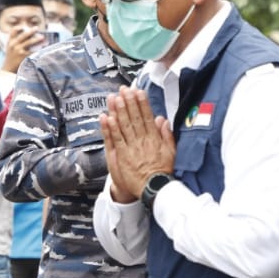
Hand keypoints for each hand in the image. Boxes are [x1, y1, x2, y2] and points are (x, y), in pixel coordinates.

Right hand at [0, 25, 43, 72]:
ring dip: (36, 39)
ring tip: (42, 38)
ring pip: (29, 42)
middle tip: (36, 28)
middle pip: (23, 35)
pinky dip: (37, 49)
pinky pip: (32, 51)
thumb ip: (15, 41)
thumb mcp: (10, 48)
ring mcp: (18, 50)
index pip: (13, 31)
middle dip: (31, 31)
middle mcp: (14, 45)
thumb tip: (28, 34)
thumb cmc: (11, 57)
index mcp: (10, 41)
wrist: (8, 69)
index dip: (19, 27)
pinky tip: (42, 48)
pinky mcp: (23, 56)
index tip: (24, 27)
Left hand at [100, 86, 174, 202]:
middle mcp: (142, 140)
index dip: (141, 103)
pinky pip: (116, 139)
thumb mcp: (171, 151)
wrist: (154, 188)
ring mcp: (131, 147)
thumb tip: (162, 120)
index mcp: (154, 138)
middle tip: (124, 90)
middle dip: (129, 102)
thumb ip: (167, 135)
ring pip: (124, 125)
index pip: (146, 117)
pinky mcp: (122, 155)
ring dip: (119, 110)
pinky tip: (107, 117)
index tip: (138, 92)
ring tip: (115, 98)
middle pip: (134, 118)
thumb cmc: (162, 171)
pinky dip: (111, 128)